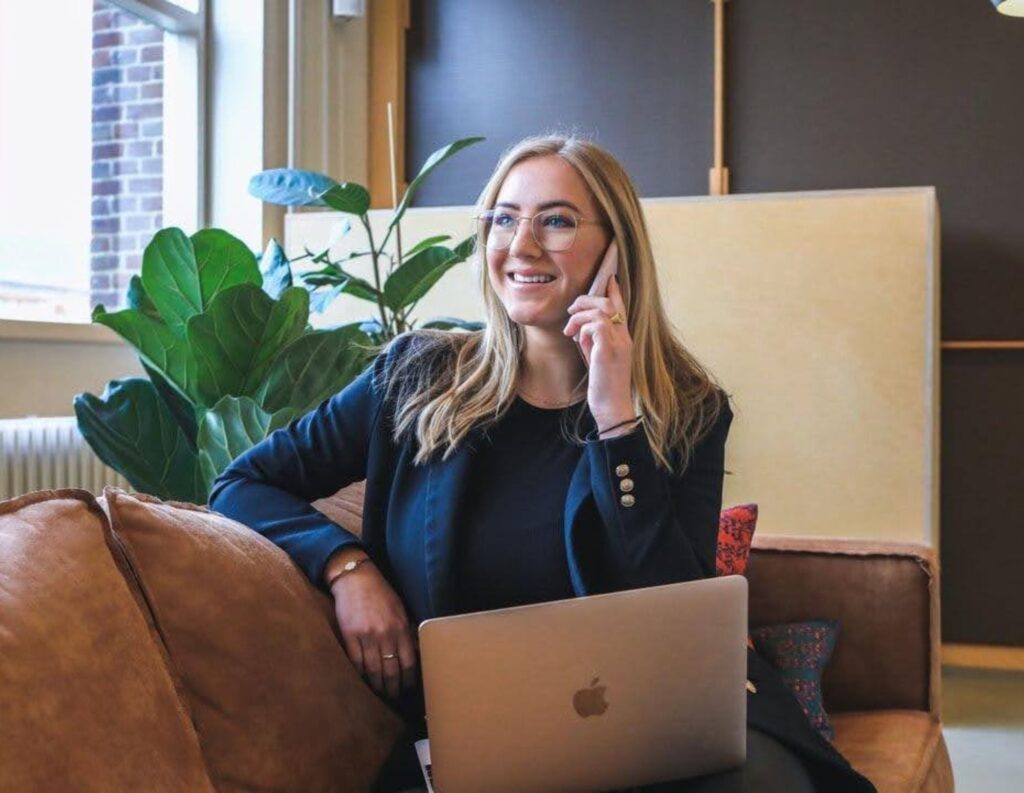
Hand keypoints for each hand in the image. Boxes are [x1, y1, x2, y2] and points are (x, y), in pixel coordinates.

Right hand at [326, 550, 418, 700]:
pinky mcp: (350, 636)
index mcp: (401, 628)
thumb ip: (407, 630)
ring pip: (374, 670)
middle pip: (391, 670)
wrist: (356, 579)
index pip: (408, 662)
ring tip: (379, 692)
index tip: (408, 687)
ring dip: (377, 685)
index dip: (409, 679)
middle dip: (393, 687)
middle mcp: (385, 634)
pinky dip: (360, 674)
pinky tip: (364, 680)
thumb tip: (414, 651)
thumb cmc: (380, 593)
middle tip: (393, 696)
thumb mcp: (400, 609)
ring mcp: (367, 636)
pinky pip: (356, 662)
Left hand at [563, 274, 634, 428]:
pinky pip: (595, 325)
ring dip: (579, 316)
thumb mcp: (597, 358)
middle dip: (586, 300)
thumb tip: (580, 329)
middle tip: (571, 310)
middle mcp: (624, 337)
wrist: (612, 407)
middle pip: (608, 303)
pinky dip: (582, 328)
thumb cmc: (603, 385)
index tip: (609, 278)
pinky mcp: (609, 350)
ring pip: (600, 311)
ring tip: (569, 329)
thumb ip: (593, 341)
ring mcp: (618, 343)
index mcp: (624, 338)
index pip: (621, 307)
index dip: (614, 291)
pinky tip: (577, 339)